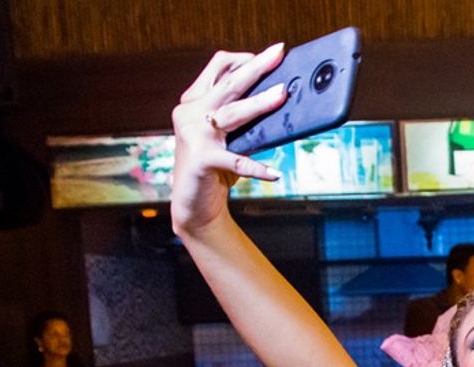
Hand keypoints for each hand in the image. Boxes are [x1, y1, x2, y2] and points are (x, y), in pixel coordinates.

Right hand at [170, 43, 286, 235]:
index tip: (271, 55)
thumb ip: (243, 118)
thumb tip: (281, 99)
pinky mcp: (201, 160)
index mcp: (195, 101)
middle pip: (228, 83)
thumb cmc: (216, 168)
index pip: (218, 67)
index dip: (244, 58)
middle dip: (256, 67)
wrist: (194, 206)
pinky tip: (275, 173)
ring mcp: (194, 135)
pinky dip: (258, 168)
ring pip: (232, 113)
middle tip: (279, 53)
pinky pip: (236, 161)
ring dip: (260, 103)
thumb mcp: (228, 137)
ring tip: (283, 95)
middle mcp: (190, 113)